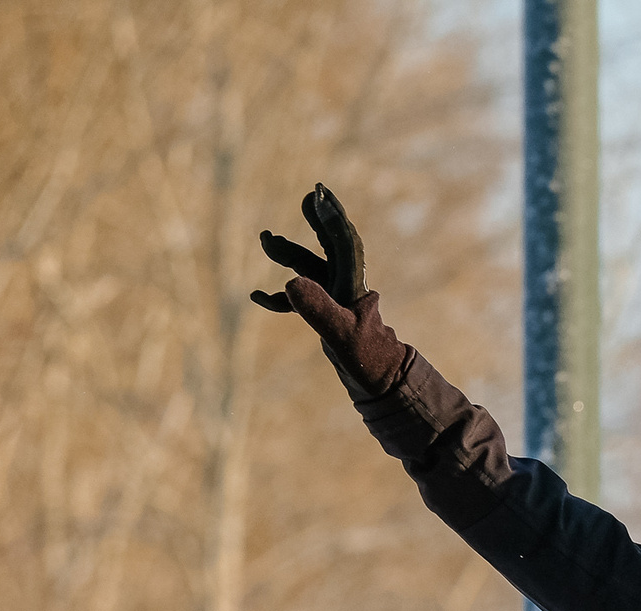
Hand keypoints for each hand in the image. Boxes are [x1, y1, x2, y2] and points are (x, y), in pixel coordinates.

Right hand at [252, 183, 405, 398]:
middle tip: (311, 197)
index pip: (344, 243)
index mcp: (354, 285)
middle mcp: (347, 288)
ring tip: (266, 238)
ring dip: (289, 254)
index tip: (318, 194)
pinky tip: (258, 297)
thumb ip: (318, 309)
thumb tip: (291, 281)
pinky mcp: (329, 317)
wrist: (382, 385)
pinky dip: (282, 296)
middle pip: (331, 247)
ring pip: (311, 269)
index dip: (330, 218)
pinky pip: (302, 299)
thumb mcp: (341, 336)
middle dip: (320, 222)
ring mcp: (338, 302)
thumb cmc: (368, 361)